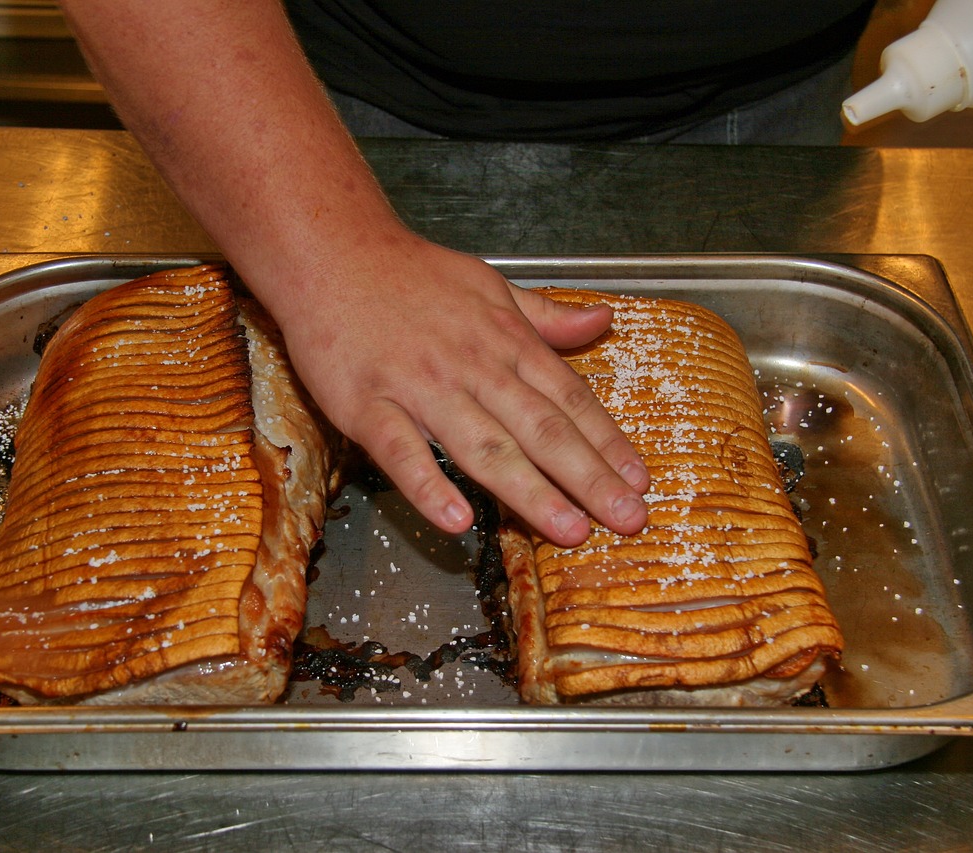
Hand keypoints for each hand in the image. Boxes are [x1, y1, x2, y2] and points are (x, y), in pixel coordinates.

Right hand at [263, 228, 649, 546]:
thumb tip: (602, 322)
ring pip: (484, 446)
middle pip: (541, 429)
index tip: (639, 481)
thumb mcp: (492, 285)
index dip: (608, 443)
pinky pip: (401, 452)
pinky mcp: (367, 405)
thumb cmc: (412, 275)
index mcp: (506, 341)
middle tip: (628, 519)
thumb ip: (546, 316)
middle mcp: (473, 367)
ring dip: (530, 492)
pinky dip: (429, 486)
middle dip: (590, 477)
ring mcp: (420, 388)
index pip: (570, 399)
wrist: (332, 252)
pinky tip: (457, 521)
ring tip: (570, 531)